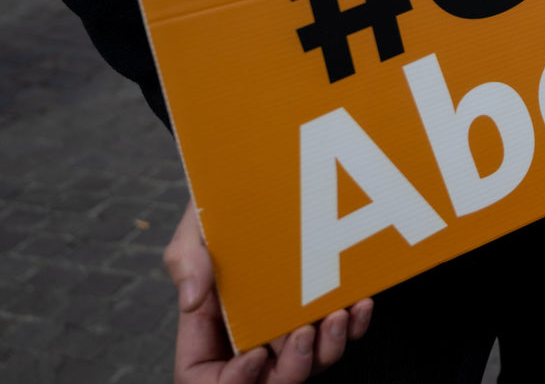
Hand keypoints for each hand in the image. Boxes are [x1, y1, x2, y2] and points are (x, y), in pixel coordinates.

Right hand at [165, 198, 373, 382]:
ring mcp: (289, 325)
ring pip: (310, 365)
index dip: (231, 383)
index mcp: (208, 329)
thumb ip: (186, 260)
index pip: (206, 379)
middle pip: (267, 382)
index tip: (256, 354)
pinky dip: (354, 328)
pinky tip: (358, 304)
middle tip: (302, 334)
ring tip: (336, 317)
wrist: (265, 180)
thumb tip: (192, 299)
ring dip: (327, 350)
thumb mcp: (196, 228)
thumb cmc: (224, 208)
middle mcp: (250, 335)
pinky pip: (341, 334)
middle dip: (291, 370)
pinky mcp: (322, 307)